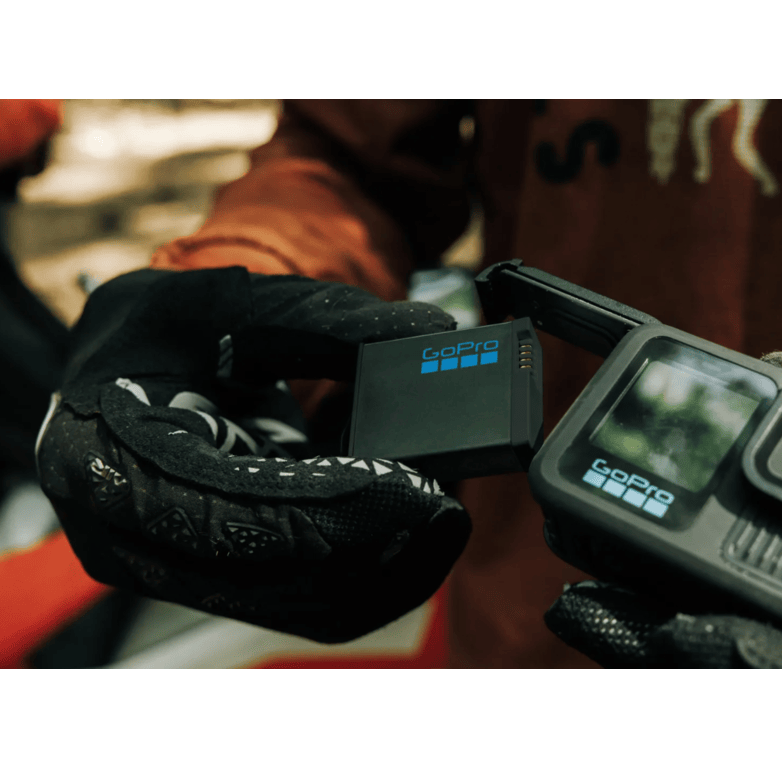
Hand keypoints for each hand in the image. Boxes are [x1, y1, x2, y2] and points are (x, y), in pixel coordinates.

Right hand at [36, 267, 470, 643]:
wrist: (116, 377)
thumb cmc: (154, 334)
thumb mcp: (220, 300)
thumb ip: (324, 317)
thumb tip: (430, 332)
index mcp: (105, 463)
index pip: (227, 514)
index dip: (327, 511)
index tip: (412, 488)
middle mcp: (131, 540)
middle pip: (276, 580)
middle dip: (377, 547)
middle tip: (449, 506)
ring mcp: (180, 574)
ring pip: (304, 606)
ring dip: (389, 568)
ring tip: (445, 514)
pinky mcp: (226, 582)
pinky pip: (312, 601)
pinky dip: (374, 571)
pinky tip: (417, 528)